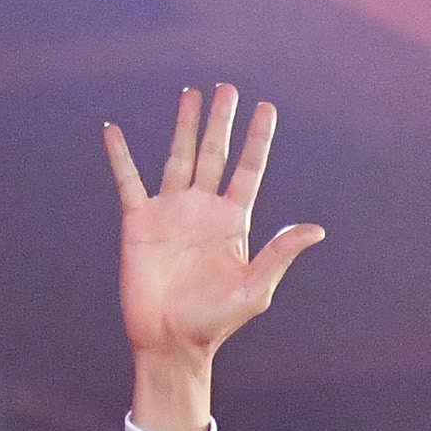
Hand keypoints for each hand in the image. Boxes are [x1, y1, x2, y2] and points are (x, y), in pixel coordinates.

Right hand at [104, 84, 323, 430]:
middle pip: (215, 154)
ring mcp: (170, 212)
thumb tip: (316, 229)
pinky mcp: (139, 222)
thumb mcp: (255, 289)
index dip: (258, 139)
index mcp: (233, 222)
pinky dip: (120, 156)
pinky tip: (114, 131)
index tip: (266, 108)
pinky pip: (128, 182)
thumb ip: (279, 254)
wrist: (171, 342)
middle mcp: (203, 210)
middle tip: (227, 88)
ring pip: (178, 158)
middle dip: (221, 122)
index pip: (248, 170)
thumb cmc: (215, 321)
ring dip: (184, 126)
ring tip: (190, 93)